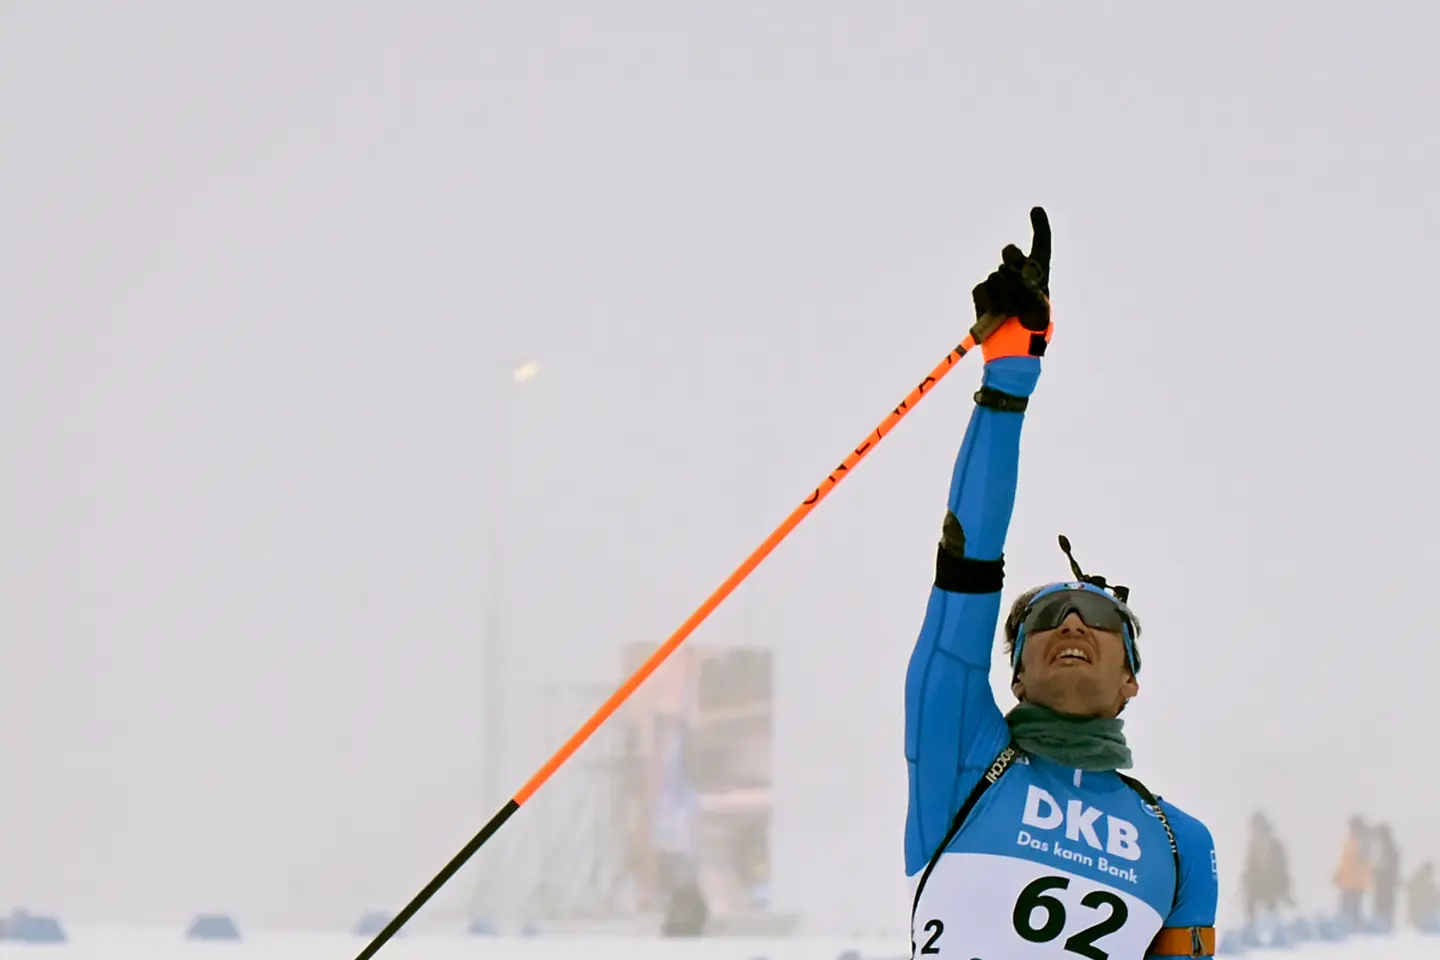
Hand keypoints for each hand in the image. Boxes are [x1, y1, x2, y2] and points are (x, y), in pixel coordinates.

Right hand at [970, 207, 1052, 360]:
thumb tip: (1004, 272)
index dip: (1040, 228)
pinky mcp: (983, 295)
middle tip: (1021, 299)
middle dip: (1015, 271)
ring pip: (997, 275)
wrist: (1010, 357)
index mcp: (1039, 279)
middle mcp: (1018, 278)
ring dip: (1005, 296)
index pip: (1041, 247)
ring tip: (1011, 315)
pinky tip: (996, 317)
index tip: (1036, 209)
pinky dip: (989, 303)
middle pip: (1012, 255)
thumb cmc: (1031, 336)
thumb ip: (1026, 287)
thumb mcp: (1039, 310)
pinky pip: (983, 289)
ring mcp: (998, 286)